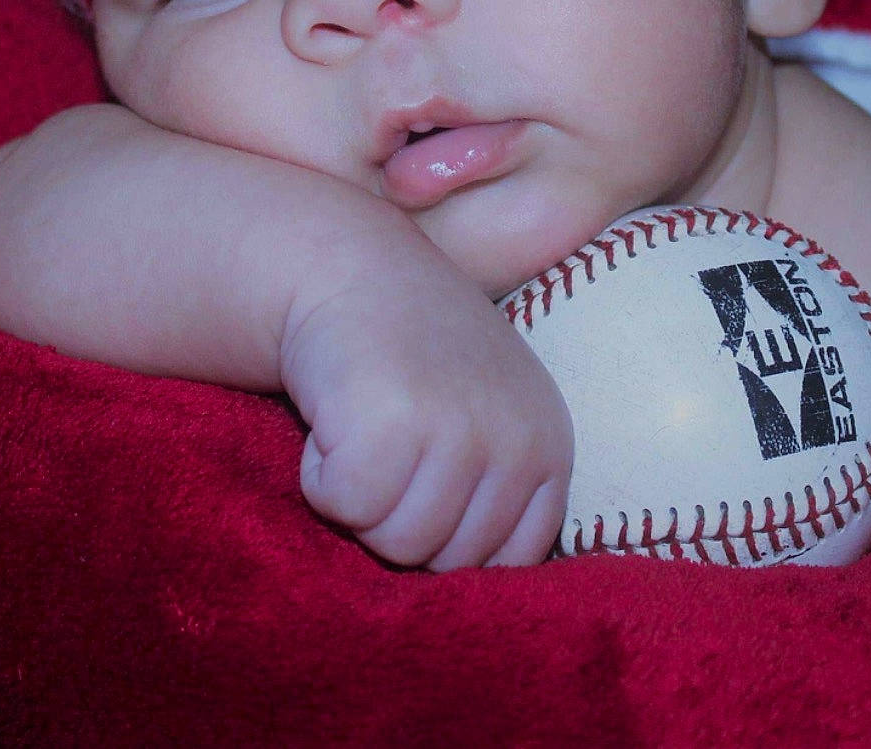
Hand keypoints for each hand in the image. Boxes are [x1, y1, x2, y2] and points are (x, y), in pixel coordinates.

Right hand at [280, 247, 573, 570]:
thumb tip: (479, 601)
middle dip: (396, 516)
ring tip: (365, 426)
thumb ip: (496, 491)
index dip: (447, 538)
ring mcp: (458, 432)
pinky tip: (336, 415)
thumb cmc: (412, 354)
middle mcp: (516, 442)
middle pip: (444, 562)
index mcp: (549, 449)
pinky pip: (345, 505)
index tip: (422, 479)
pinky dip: (320, 474)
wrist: (351, 269)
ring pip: (394, 543)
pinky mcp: (391, 424)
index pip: (507, 564)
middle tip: (387, 440)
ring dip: (358, 497)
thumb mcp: (487, 416)